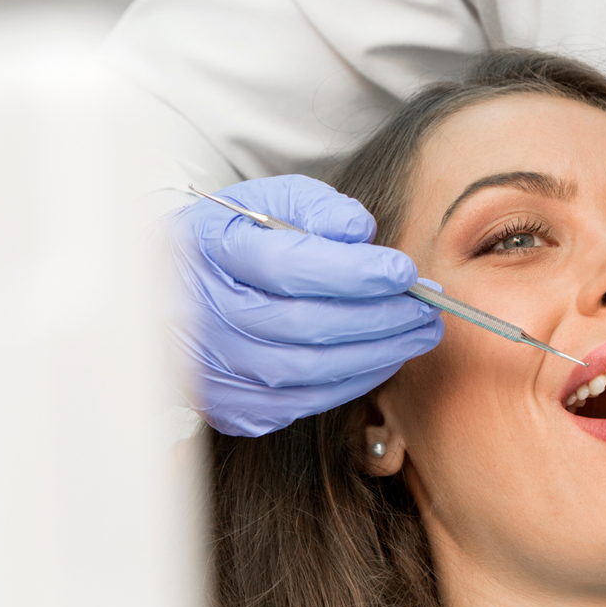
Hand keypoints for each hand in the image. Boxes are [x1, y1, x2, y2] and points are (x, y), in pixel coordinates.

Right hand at [169, 175, 443, 436]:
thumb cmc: (238, 237)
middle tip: (428, 307)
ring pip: (308, 370)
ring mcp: (212, 367)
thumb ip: (319, 209)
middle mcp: (203, 314)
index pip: (288, 267)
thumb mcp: (271, 201)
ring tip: (419, 333)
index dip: (353, 273)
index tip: (405, 271)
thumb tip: (362, 233)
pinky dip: (352, 382)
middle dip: (379, 317)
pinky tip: (385, 358)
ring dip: (377, 354)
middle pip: (304, 325)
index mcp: (211, 251)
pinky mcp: (230, 405)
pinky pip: (303, 402)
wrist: (177, 287)